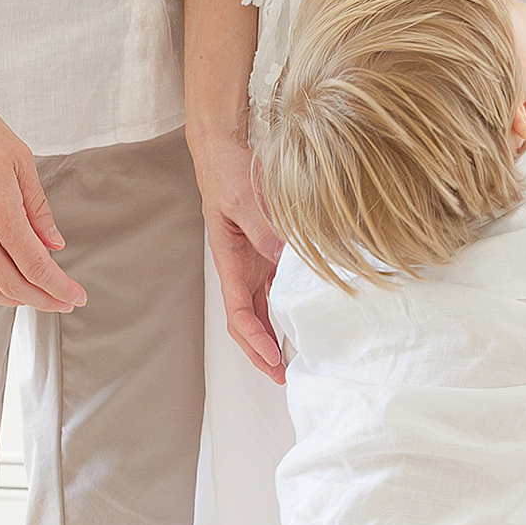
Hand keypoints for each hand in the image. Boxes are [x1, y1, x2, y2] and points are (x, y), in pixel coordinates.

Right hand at [0, 69, 86, 308]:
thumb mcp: (20, 159)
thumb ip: (38, 208)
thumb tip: (53, 242)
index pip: (35, 265)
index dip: (58, 287)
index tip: (74, 295)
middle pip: (9, 284)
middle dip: (40, 299)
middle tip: (58, 301)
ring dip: (8, 298)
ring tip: (28, 295)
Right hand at [192, 130, 287, 378]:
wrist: (223, 148)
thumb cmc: (227, 172)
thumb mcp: (245, 200)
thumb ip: (264, 231)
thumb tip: (285, 260)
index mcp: (228, 261)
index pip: (238, 313)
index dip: (254, 341)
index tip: (273, 360)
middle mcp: (239, 267)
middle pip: (246, 322)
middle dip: (261, 352)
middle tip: (283, 375)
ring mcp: (252, 261)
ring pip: (259, 309)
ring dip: (272, 336)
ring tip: (292, 358)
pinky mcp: (265, 251)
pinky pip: (274, 287)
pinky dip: (285, 308)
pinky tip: (301, 318)